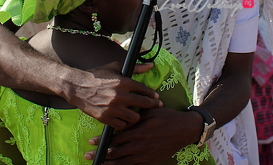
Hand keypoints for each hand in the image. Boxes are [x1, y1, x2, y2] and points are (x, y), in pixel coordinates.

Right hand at [68, 62, 161, 129]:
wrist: (77, 86)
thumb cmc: (96, 75)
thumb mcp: (116, 67)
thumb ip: (135, 68)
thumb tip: (150, 65)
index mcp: (123, 82)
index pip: (144, 89)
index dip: (152, 94)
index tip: (156, 96)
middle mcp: (119, 96)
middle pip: (143, 104)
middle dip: (152, 105)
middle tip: (156, 105)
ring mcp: (112, 108)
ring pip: (134, 117)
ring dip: (136, 115)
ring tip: (136, 112)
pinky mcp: (105, 118)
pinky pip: (121, 125)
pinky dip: (124, 123)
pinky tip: (124, 118)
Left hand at [85, 108, 202, 164]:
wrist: (184, 130)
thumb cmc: (167, 117)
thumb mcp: (150, 112)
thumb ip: (135, 116)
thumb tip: (122, 114)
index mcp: (138, 132)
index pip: (115, 138)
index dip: (102, 141)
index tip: (91, 142)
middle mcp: (139, 146)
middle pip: (115, 153)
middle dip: (100, 154)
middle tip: (88, 155)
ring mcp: (145, 156)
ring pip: (122, 163)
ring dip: (108, 163)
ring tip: (97, 163)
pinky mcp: (150, 161)